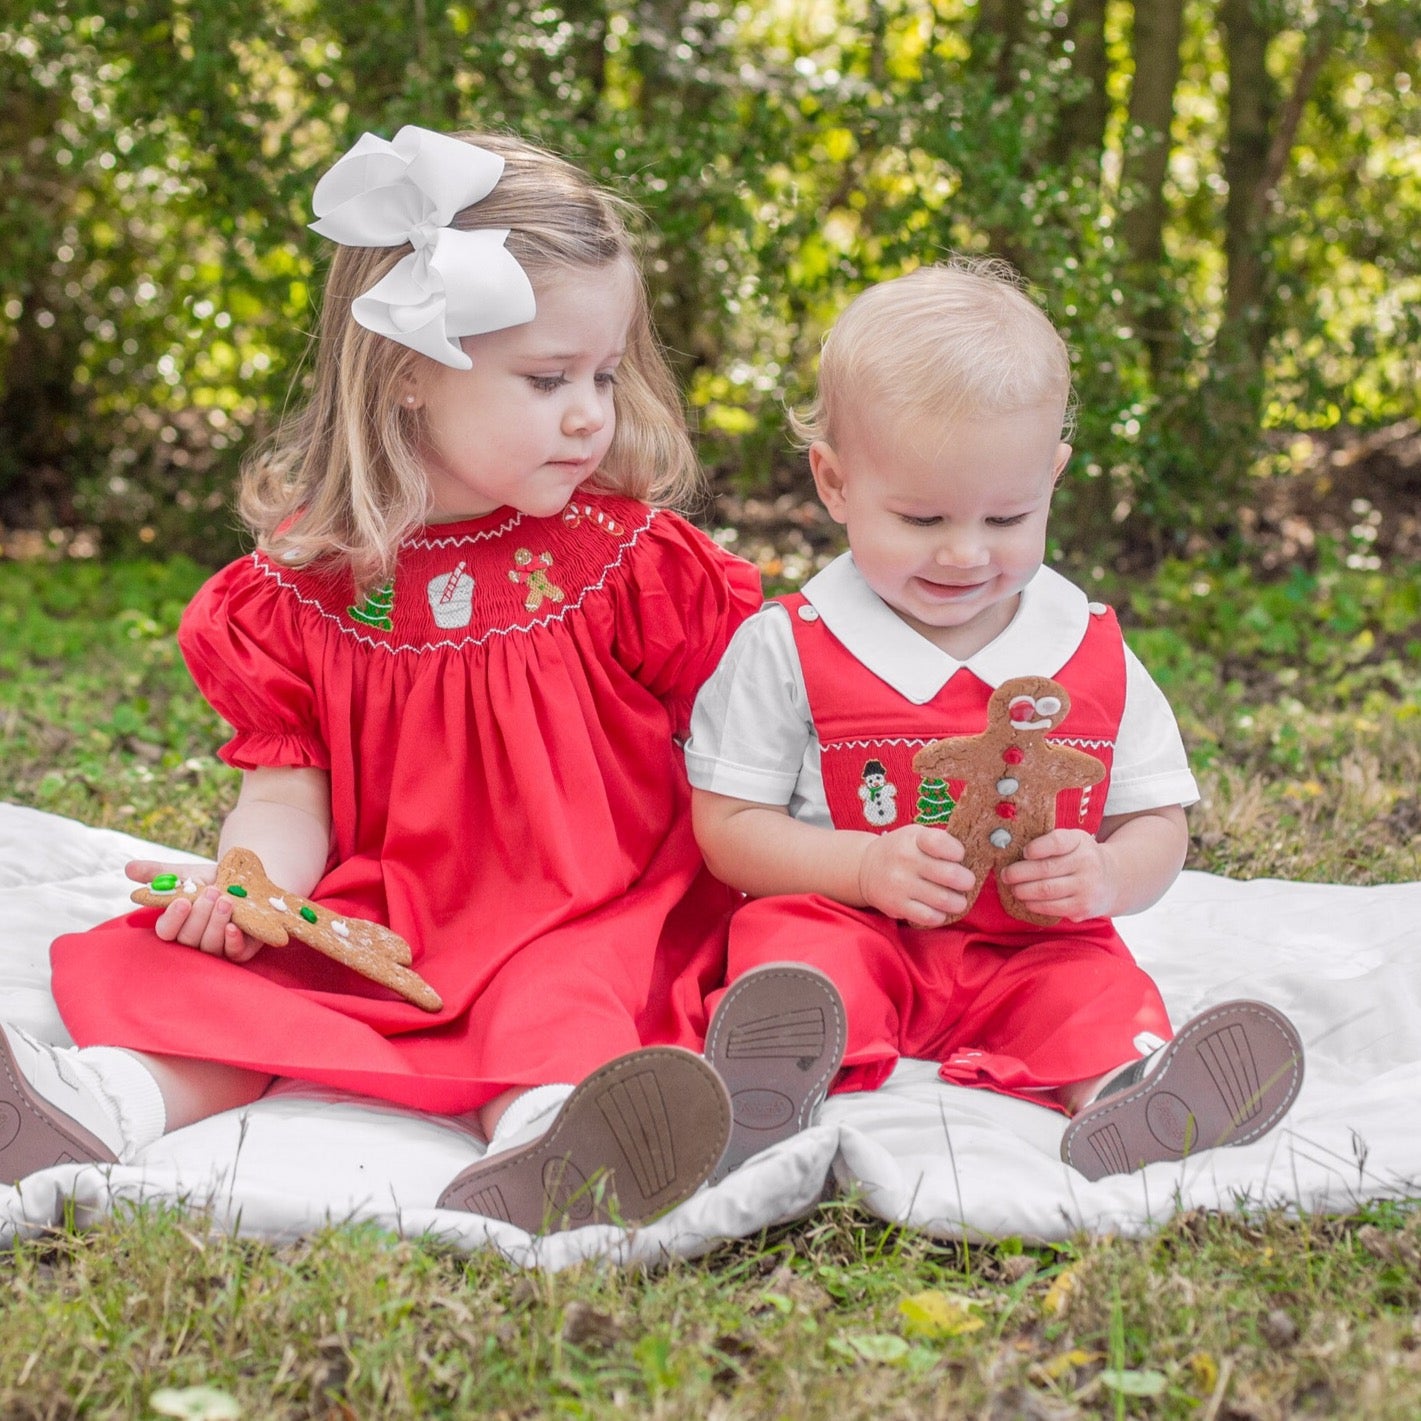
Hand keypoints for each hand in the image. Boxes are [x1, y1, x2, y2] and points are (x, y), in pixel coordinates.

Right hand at [125, 859, 265, 963]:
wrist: (249, 881)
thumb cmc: (212, 880)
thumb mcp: (187, 874)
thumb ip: (159, 874)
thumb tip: (128, 868)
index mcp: (177, 925)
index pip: (166, 931)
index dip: (173, 918)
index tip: (182, 900)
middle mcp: (193, 940)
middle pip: (188, 938)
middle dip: (200, 915)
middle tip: (211, 892)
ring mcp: (216, 948)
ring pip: (209, 946)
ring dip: (216, 923)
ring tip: (226, 900)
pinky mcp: (239, 951)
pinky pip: (233, 953)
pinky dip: (232, 941)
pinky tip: (234, 926)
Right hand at [857, 825, 975, 927]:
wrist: (865, 868)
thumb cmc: (901, 851)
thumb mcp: (916, 835)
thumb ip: (941, 842)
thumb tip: (975, 855)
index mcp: (913, 838)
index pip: (941, 843)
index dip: (957, 852)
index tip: (959, 857)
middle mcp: (905, 860)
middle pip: (949, 875)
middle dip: (966, 881)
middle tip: (966, 882)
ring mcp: (900, 884)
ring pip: (943, 899)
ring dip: (958, 902)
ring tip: (958, 900)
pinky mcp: (897, 906)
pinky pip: (929, 916)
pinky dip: (941, 916)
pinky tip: (940, 910)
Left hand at [999, 829, 1114, 921]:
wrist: (1114, 880)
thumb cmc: (1081, 857)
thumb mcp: (1073, 840)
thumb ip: (1049, 841)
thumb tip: (1011, 846)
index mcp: (1079, 841)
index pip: (1057, 842)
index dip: (1037, 847)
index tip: (1024, 852)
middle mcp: (1086, 863)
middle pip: (1046, 869)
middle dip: (1019, 873)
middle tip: (1006, 874)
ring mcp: (1086, 887)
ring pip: (1046, 890)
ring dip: (1023, 891)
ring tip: (1013, 888)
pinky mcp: (1083, 907)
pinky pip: (1052, 908)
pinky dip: (1034, 905)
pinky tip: (1026, 900)